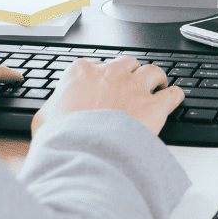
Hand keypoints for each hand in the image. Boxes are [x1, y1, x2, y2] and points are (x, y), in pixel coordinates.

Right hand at [31, 56, 184, 137]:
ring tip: (157, 85)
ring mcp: (134, 88)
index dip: (100, 77)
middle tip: (130, 86)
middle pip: (126, 64)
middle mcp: (110, 74)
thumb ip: (51, 108)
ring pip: (152, 71)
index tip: (103, 87)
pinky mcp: (154, 106)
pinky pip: (172, 93)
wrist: (86, 154)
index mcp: (81, 73)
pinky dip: (174, 95)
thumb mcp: (43, 121)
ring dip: (155, 78)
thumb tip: (52, 111)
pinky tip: (174, 99)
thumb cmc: (63, 139)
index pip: (94, 66)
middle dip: (128, 74)